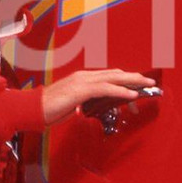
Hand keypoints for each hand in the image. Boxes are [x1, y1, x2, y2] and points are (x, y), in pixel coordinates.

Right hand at [41, 69, 156, 125]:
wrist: (32, 109)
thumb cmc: (49, 109)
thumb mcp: (72, 105)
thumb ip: (85, 103)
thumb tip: (95, 108)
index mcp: (83, 79)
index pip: (109, 77)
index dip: (125, 81)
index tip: (138, 87)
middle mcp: (84, 77)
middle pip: (115, 74)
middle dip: (134, 77)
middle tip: (149, 81)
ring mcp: (82, 82)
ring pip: (113, 78)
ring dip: (132, 82)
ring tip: (146, 85)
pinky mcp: (80, 90)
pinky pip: (105, 89)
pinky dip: (120, 90)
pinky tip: (131, 94)